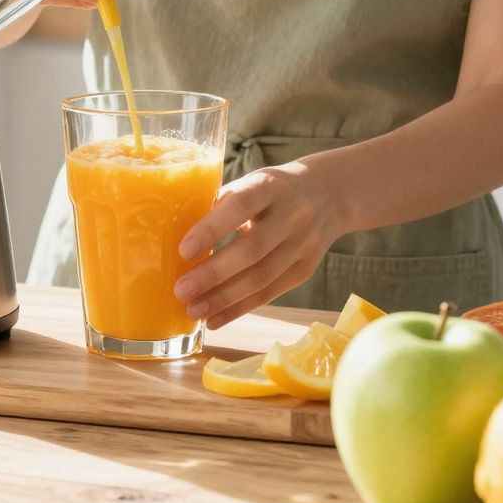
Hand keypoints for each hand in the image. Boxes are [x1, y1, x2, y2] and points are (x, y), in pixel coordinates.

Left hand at [173, 160, 342, 327]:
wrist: (327, 194)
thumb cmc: (270, 191)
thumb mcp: (250, 184)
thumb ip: (220, 207)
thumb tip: (174, 241)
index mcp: (269, 185)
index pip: (240, 205)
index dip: (212, 229)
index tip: (183, 250)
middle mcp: (292, 214)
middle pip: (252, 249)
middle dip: (214, 274)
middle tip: (181, 291)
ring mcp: (303, 244)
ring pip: (262, 277)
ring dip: (224, 298)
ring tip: (193, 310)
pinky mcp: (305, 269)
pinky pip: (270, 293)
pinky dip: (240, 309)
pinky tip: (215, 319)